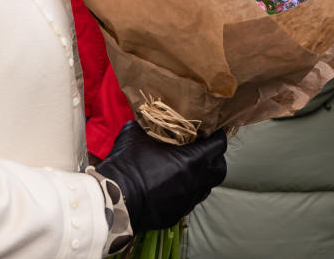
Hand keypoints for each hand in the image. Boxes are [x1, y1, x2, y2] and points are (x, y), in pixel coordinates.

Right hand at [95, 122, 226, 232]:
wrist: (114, 201)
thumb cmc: (128, 165)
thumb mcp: (135, 134)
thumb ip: (145, 125)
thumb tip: (144, 120)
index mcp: (193, 160)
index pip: (219, 146)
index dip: (217, 136)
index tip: (211, 132)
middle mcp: (196, 182)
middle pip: (219, 170)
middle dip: (216, 158)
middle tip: (205, 150)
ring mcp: (187, 201)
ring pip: (206, 187)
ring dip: (202, 177)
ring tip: (190, 168)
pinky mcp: (176, 214)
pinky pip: (189, 201)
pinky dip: (187, 192)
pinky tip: (174, 185)